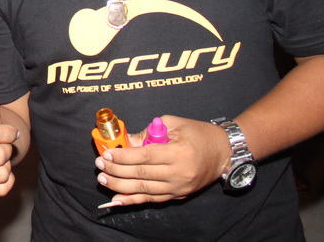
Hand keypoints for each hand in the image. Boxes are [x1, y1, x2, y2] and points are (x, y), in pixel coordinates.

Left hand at [94, 115, 229, 206]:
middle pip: (141, 174)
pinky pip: (152, 199)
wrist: (223, 152)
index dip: (122, 156)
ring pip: (144, 190)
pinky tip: (117, 199)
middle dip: (116, 170)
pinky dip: (133, 200)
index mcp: (178, 153)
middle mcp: (179, 173)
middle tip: (99, 165)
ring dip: (120, 185)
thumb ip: (148, 132)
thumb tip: (125, 141)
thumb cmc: (197, 133)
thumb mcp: (173, 124)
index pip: (143, 157)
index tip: (106, 153)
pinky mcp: (178, 195)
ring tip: (103, 179)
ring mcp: (179, 187)